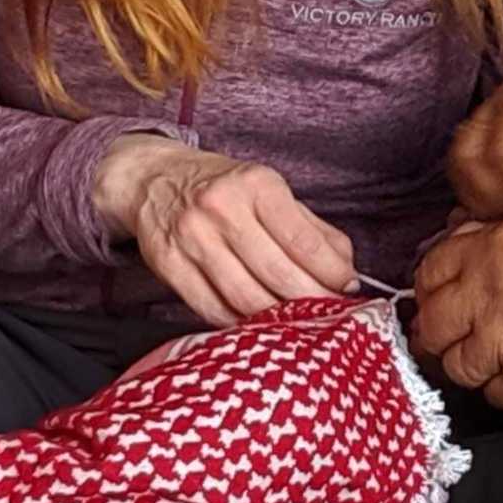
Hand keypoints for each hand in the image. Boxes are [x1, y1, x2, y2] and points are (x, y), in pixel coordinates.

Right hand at [94, 138, 355, 323]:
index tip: (349, 288)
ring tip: (297, 324)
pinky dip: (239, 324)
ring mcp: (192, 238)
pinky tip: (257, 324)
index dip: (332, 273)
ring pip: (245, 298)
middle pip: (278, 275)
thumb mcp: (269, 191)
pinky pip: (212, 309)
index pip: (304, 242)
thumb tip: (346, 269)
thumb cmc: (223, 188)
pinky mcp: (169, 264)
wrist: (153, 178)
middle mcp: (222, 208)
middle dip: (312, 302)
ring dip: (278, 320)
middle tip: (330, 316)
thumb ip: (311, 229)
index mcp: (257, 185)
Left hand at [412, 211, 502, 409]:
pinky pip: (495, 394)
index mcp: (490, 252)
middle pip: (433, 324)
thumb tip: (464, 243)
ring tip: (486, 355)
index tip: (436, 295)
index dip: (430, 286)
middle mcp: (486, 298)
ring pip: (458, 365)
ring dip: (468, 361)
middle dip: (437, 330)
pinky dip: (501, 387)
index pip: (430, 271)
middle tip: (446, 333)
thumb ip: (497, 238)